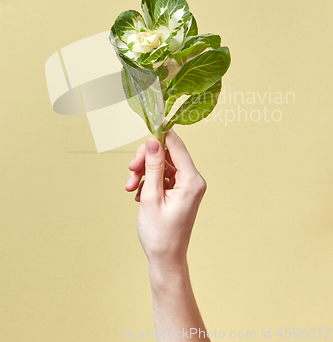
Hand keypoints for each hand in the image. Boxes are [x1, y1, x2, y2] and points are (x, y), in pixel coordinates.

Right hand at [125, 129, 206, 265]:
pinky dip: (148, 181)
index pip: (177, 145)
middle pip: (167, 153)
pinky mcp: (179, 191)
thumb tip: (154, 140)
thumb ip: (153, 166)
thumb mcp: (151, 196)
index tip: (147, 125)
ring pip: (162, 164)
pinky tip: (138, 193)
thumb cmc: (160, 234)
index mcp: (192, 180)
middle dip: (146, 159)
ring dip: (143, 171)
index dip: (161, 134)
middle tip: (131, 171)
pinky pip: (162, 176)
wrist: (165, 260)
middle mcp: (193, 180)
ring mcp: (186, 186)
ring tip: (130, 187)